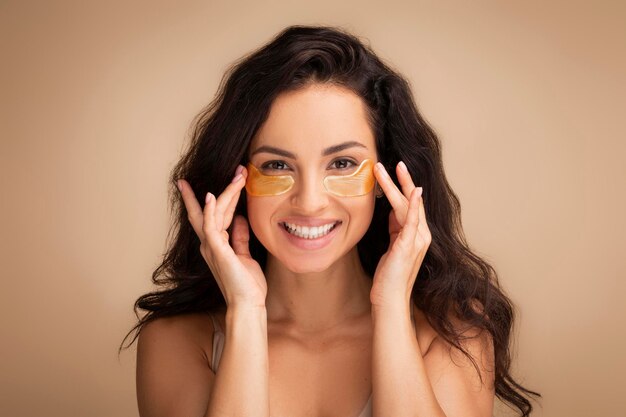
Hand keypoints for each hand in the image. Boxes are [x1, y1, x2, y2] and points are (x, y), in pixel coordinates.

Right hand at [177, 166, 266, 307]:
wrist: (247, 304)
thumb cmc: (247, 284)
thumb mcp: (245, 255)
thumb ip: (240, 237)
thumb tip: (241, 220)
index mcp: (216, 244)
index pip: (211, 215)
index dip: (211, 197)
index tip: (208, 180)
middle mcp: (210, 243)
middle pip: (206, 209)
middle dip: (215, 186)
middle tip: (234, 169)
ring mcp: (212, 246)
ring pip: (214, 212)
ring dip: (226, 192)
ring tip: (239, 175)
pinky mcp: (218, 251)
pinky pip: (210, 226)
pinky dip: (209, 210)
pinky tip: (210, 196)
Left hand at [370, 161, 431, 308]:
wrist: (389, 299)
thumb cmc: (389, 276)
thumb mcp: (392, 247)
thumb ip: (395, 230)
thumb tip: (391, 214)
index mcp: (417, 234)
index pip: (411, 205)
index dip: (404, 187)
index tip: (395, 171)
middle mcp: (421, 235)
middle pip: (412, 201)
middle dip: (402, 180)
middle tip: (394, 162)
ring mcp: (417, 240)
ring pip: (408, 206)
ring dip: (397, 185)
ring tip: (385, 169)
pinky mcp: (408, 246)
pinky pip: (411, 221)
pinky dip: (412, 205)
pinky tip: (412, 192)